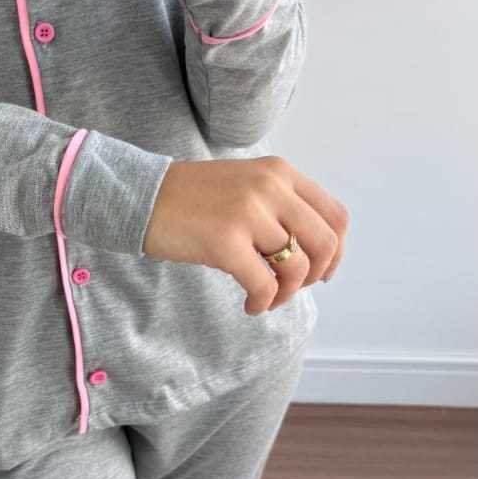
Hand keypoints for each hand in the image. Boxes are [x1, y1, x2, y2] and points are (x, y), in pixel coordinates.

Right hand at [142, 156, 349, 314]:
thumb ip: (280, 204)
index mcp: (279, 173)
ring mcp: (248, 213)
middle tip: (291, 287)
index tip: (320, 271)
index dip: (336, 251)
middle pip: (325, 243)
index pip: (335, 216)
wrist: (140, 196)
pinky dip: (264, 303)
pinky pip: (265, 285)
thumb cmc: (191, 198)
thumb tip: (314, 252)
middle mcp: (270, 188)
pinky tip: (250, 305)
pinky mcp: (225, 241)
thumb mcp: (246, 184)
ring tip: (267, 298)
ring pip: (297, 267)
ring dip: (287, 293)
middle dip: (315, 276)